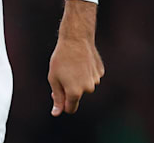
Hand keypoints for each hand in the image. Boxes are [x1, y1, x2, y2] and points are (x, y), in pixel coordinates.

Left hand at [47, 0, 103, 115]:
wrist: (76, 39)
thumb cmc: (61, 59)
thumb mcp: (53, 79)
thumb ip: (57, 98)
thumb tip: (56, 113)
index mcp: (75, 92)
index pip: (70, 108)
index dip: (63, 104)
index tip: (58, 97)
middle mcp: (88, 89)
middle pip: (77, 96)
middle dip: (69, 90)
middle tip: (61, 75)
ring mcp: (96, 80)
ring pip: (85, 85)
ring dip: (78, 80)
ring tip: (71, 65)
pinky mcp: (100, 71)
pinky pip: (91, 76)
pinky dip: (85, 72)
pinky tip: (80, 61)